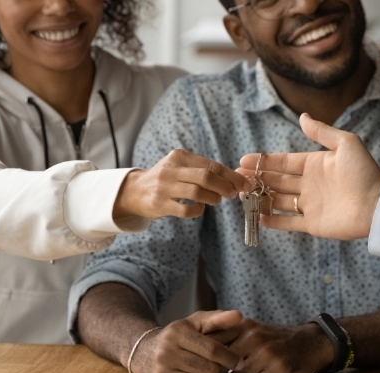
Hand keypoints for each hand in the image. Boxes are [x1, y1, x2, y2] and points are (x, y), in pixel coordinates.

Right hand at [113, 149, 251, 220]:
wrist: (135, 191)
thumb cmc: (167, 179)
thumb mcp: (181, 166)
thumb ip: (203, 170)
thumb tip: (234, 179)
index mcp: (180, 156)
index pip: (211, 165)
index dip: (231, 176)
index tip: (244, 184)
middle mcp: (171, 169)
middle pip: (206, 176)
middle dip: (225, 186)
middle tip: (232, 194)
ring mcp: (164, 187)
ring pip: (197, 192)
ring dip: (213, 198)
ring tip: (217, 201)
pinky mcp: (159, 204)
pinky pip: (185, 209)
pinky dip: (198, 210)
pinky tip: (200, 209)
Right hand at [131, 310, 245, 372]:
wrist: (144, 352)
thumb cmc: (178, 336)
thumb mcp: (196, 323)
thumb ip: (219, 319)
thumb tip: (239, 316)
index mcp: (177, 333)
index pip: (212, 350)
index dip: (230, 357)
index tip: (240, 362)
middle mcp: (166, 353)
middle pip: (210, 370)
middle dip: (222, 371)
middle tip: (224, 369)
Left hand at [220, 319, 333, 372]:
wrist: (310, 343)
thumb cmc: (275, 341)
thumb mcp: (252, 331)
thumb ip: (229, 340)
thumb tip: (200, 359)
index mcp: (243, 326)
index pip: (213, 346)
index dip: (209, 361)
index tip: (209, 368)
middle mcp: (253, 337)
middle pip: (222, 367)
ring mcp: (266, 353)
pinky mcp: (277, 369)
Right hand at [237, 114, 379, 239]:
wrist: (376, 205)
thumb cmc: (364, 173)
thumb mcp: (346, 144)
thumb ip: (323, 132)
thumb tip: (303, 116)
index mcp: (315, 165)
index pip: (284, 162)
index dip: (265, 162)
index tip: (245, 160)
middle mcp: (310, 185)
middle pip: (277, 181)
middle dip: (257, 179)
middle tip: (237, 178)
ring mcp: (310, 205)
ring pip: (278, 201)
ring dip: (260, 198)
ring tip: (241, 195)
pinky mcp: (312, 224)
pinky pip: (288, 223)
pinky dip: (273, 221)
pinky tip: (257, 216)